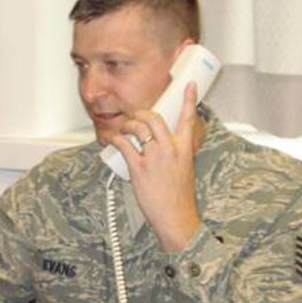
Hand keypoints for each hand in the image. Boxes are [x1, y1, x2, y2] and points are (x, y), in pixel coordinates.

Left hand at [109, 82, 202, 251]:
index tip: (189, 85)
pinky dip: (115, 139)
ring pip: (138, 127)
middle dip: (141, 112)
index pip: (189, 119)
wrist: (175, 217)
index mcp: (185, 149)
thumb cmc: (179, 198)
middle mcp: (170, 149)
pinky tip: (112, 140)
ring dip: (127, 125)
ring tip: (123, 129)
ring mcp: (154, 157)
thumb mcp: (185, 170)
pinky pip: (123, 145)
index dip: (189, 99)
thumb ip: (176, 154)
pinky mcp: (138, 167)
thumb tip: (165, 147)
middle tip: (135, 115)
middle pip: (154, 118)